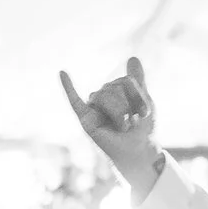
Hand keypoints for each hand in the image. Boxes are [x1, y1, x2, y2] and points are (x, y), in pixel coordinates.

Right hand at [62, 57, 162, 191]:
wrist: (139, 151)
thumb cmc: (142, 129)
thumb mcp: (144, 101)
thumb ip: (137, 80)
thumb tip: (133, 57)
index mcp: (116, 91)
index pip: (126, 80)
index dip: (139, 95)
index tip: (144, 112)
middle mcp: (102, 96)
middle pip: (115, 86)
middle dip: (130, 105)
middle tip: (132, 122)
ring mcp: (93, 107)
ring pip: (104, 95)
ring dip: (120, 113)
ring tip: (123, 127)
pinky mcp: (85, 119)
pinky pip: (74, 101)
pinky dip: (68, 87)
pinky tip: (62, 72)